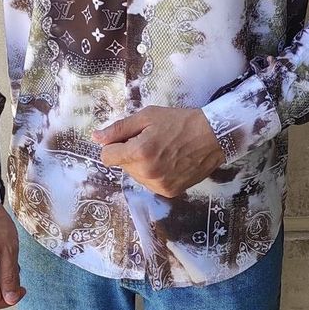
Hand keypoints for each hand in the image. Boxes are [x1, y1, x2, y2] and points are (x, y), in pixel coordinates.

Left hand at [91, 105, 225, 197]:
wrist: (212, 136)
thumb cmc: (179, 121)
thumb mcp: (147, 116)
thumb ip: (119, 128)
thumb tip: (96, 138)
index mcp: (138, 153)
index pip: (107, 157)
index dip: (115, 145)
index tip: (129, 137)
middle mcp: (147, 173)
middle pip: (122, 166)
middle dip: (130, 153)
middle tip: (151, 140)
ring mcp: (158, 186)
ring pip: (136, 176)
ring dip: (142, 165)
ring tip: (162, 150)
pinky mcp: (169, 193)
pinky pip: (150, 183)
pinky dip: (154, 173)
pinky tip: (169, 161)